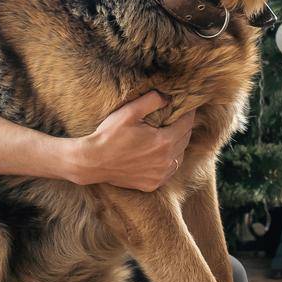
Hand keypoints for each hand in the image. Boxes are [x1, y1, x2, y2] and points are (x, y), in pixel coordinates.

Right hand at [67, 92, 191, 190]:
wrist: (93, 161)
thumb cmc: (110, 135)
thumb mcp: (129, 112)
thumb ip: (152, 101)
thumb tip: (168, 97)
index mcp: (164, 142)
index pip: (187, 124)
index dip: (189, 113)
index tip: (188, 106)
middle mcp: (166, 161)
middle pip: (185, 140)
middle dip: (184, 127)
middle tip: (179, 118)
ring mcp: (160, 175)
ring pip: (179, 157)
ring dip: (177, 145)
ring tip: (170, 134)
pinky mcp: (152, 184)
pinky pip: (169, 171)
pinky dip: (169, 161)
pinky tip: (160, 154)